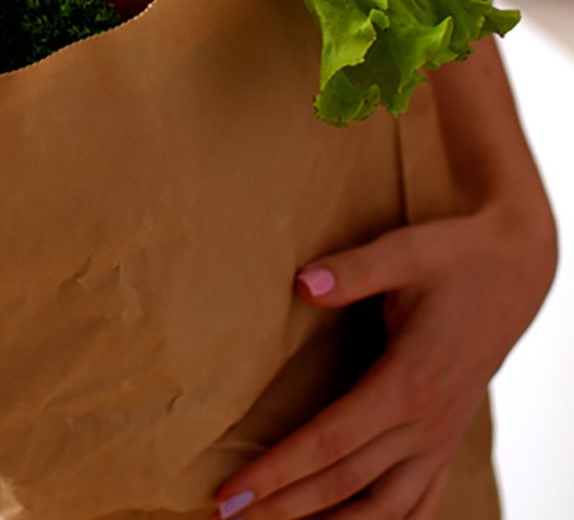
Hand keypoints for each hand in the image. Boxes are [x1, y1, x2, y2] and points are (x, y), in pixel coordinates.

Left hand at [213, 201, 556, 518]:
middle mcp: (425, 423)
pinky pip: (421, 502)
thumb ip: (353, 271)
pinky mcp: (449, 437)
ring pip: (385, 508)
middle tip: (229, 514)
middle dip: (284, 505)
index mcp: (407, 383)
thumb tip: (301, 284)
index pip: (329, 443)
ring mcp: (441, 437)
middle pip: (345, 483)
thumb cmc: (455, 257)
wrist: (516, 268)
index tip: (232, 491)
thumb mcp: (405, 252)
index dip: (277, 471)